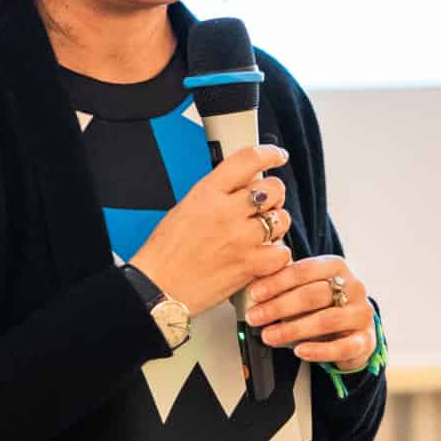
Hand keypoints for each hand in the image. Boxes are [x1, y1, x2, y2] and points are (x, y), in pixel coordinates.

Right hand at [128, 143, 292, 317]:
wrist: (158, 286)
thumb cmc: (165, 252)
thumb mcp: (185, 207)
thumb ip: (216, 194)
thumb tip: (243, 185)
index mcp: (207, 193)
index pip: (248, 160)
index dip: (270, 154)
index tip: (277, 156)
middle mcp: (226, 212)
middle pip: (273, 188)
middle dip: (274, 194)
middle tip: (266, 204)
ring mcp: (240, 239)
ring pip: (282, 219)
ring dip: (276, 225)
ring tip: (262, 233)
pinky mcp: (249, 265)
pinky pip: (282, 252)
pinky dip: (276, 254)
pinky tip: (264, 255)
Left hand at [243, 253, 375, 369]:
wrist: (356, 331)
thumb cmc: (325, 306)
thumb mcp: (307, 289)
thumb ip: (286, 285)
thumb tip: (252, 290)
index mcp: (336, 266)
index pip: (305, 270)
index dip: (277, 282)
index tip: (255, 294)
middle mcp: (353, 286)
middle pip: (314, 294)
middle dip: (279, 307)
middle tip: (255, 317)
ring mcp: (362, 313)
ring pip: (326, 320)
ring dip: (293, 329)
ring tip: (269, 336)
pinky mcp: (366, 340)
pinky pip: (343, 346)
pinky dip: (319, 350)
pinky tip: (300, 351)